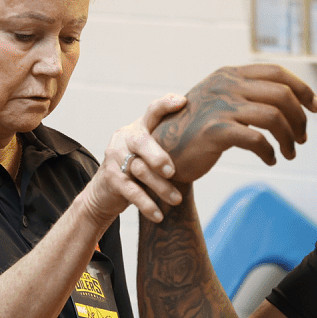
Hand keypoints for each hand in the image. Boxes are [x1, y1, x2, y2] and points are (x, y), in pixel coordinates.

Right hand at [77, 94, 187, 225]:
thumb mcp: (150, 151)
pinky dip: (146, 204)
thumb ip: (169, 144)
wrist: (104, 192)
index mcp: (139, 128)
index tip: (183, 101)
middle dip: (158, 156)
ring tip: (176, 200)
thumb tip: (213, 140)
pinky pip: (131, 191)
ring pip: (139, 170)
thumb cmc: (138, 169)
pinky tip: (159, 215)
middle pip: (142, 142)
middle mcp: (125, 138)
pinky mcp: (110, 178)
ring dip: (160, 187)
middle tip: (172, 171)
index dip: (165, 104)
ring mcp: (115, 157)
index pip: (152, 111)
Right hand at [153, 65, 316, 183]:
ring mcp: (219, 107)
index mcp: (229, 74)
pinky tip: (272, 159)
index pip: (277, 73)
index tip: (316, 107)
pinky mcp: (215, 131)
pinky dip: (270, 151)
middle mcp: (225, 85)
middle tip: (302, 137)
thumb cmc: (197, 129)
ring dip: (289, 138)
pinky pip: (257, 140)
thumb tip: (290, 98)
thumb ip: (247, 94)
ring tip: (290, 152)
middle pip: (281, 95)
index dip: (302, 89)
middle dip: (299, 118)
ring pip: (273, 117)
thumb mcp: (221, 101)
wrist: (162, 150)